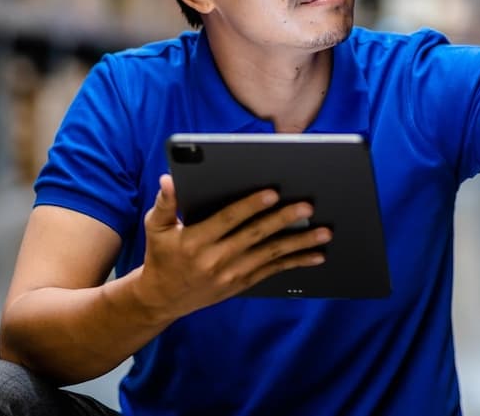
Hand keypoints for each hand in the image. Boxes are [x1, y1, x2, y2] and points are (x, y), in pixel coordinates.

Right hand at [134, 174, 331, 321]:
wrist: (162, 299)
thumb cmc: (161, 255)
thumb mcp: (155, 227)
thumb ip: (165, 203)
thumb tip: (169, 180)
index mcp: (195, 240)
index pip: (228, 219)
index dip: (251, 206)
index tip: (273, 192)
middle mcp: (215, 259)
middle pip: (255, 236)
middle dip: (284, 220)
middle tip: (308, 207)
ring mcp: (231, 274)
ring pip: (270, 255)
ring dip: (299, 243)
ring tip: (324, 232)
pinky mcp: (241, 283)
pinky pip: (272, 271)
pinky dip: (295, 263)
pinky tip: (315, 255)